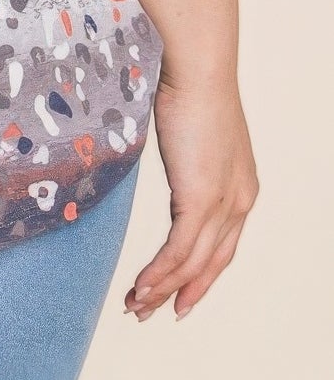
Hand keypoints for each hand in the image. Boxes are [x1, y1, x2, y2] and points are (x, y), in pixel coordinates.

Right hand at [125, 72, 257, 320]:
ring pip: (193, 264)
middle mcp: (239, 202)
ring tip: (136, 307)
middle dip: (182, 292)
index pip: (223, 245)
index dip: (200, 275)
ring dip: (162, 289)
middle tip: (153, 312)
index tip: (177, 294)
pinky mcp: (201, 200)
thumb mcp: (193, 133)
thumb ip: (187, 158)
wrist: (197, 67)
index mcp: (242, 187)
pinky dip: (159, 274)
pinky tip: (140, 287)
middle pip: (211, 264)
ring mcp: (223, 204)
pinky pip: (179, 251)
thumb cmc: (190, 85)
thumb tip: (169, 159)